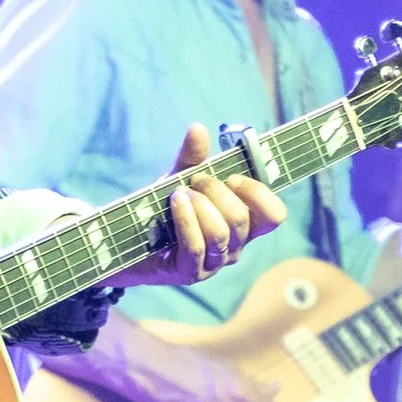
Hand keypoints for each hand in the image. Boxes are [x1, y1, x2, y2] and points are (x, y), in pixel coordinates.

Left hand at [106, 123, 288, 288]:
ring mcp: (213, 263)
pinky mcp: (190, 273)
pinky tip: (176, 202)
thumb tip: (197, 128)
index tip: (232, 176)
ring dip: (201, 206)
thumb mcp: (180, 179)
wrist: (128, 240)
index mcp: (242, 224)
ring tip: (180, 193)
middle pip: (242, 220)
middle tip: (196, 179)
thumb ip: (192, 158)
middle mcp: (234, 246)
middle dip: (218, 192)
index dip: (258, 194)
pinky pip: (196, 247)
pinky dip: (186, 220)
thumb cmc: (164, 209)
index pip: (273, 215)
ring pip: (221, 234)